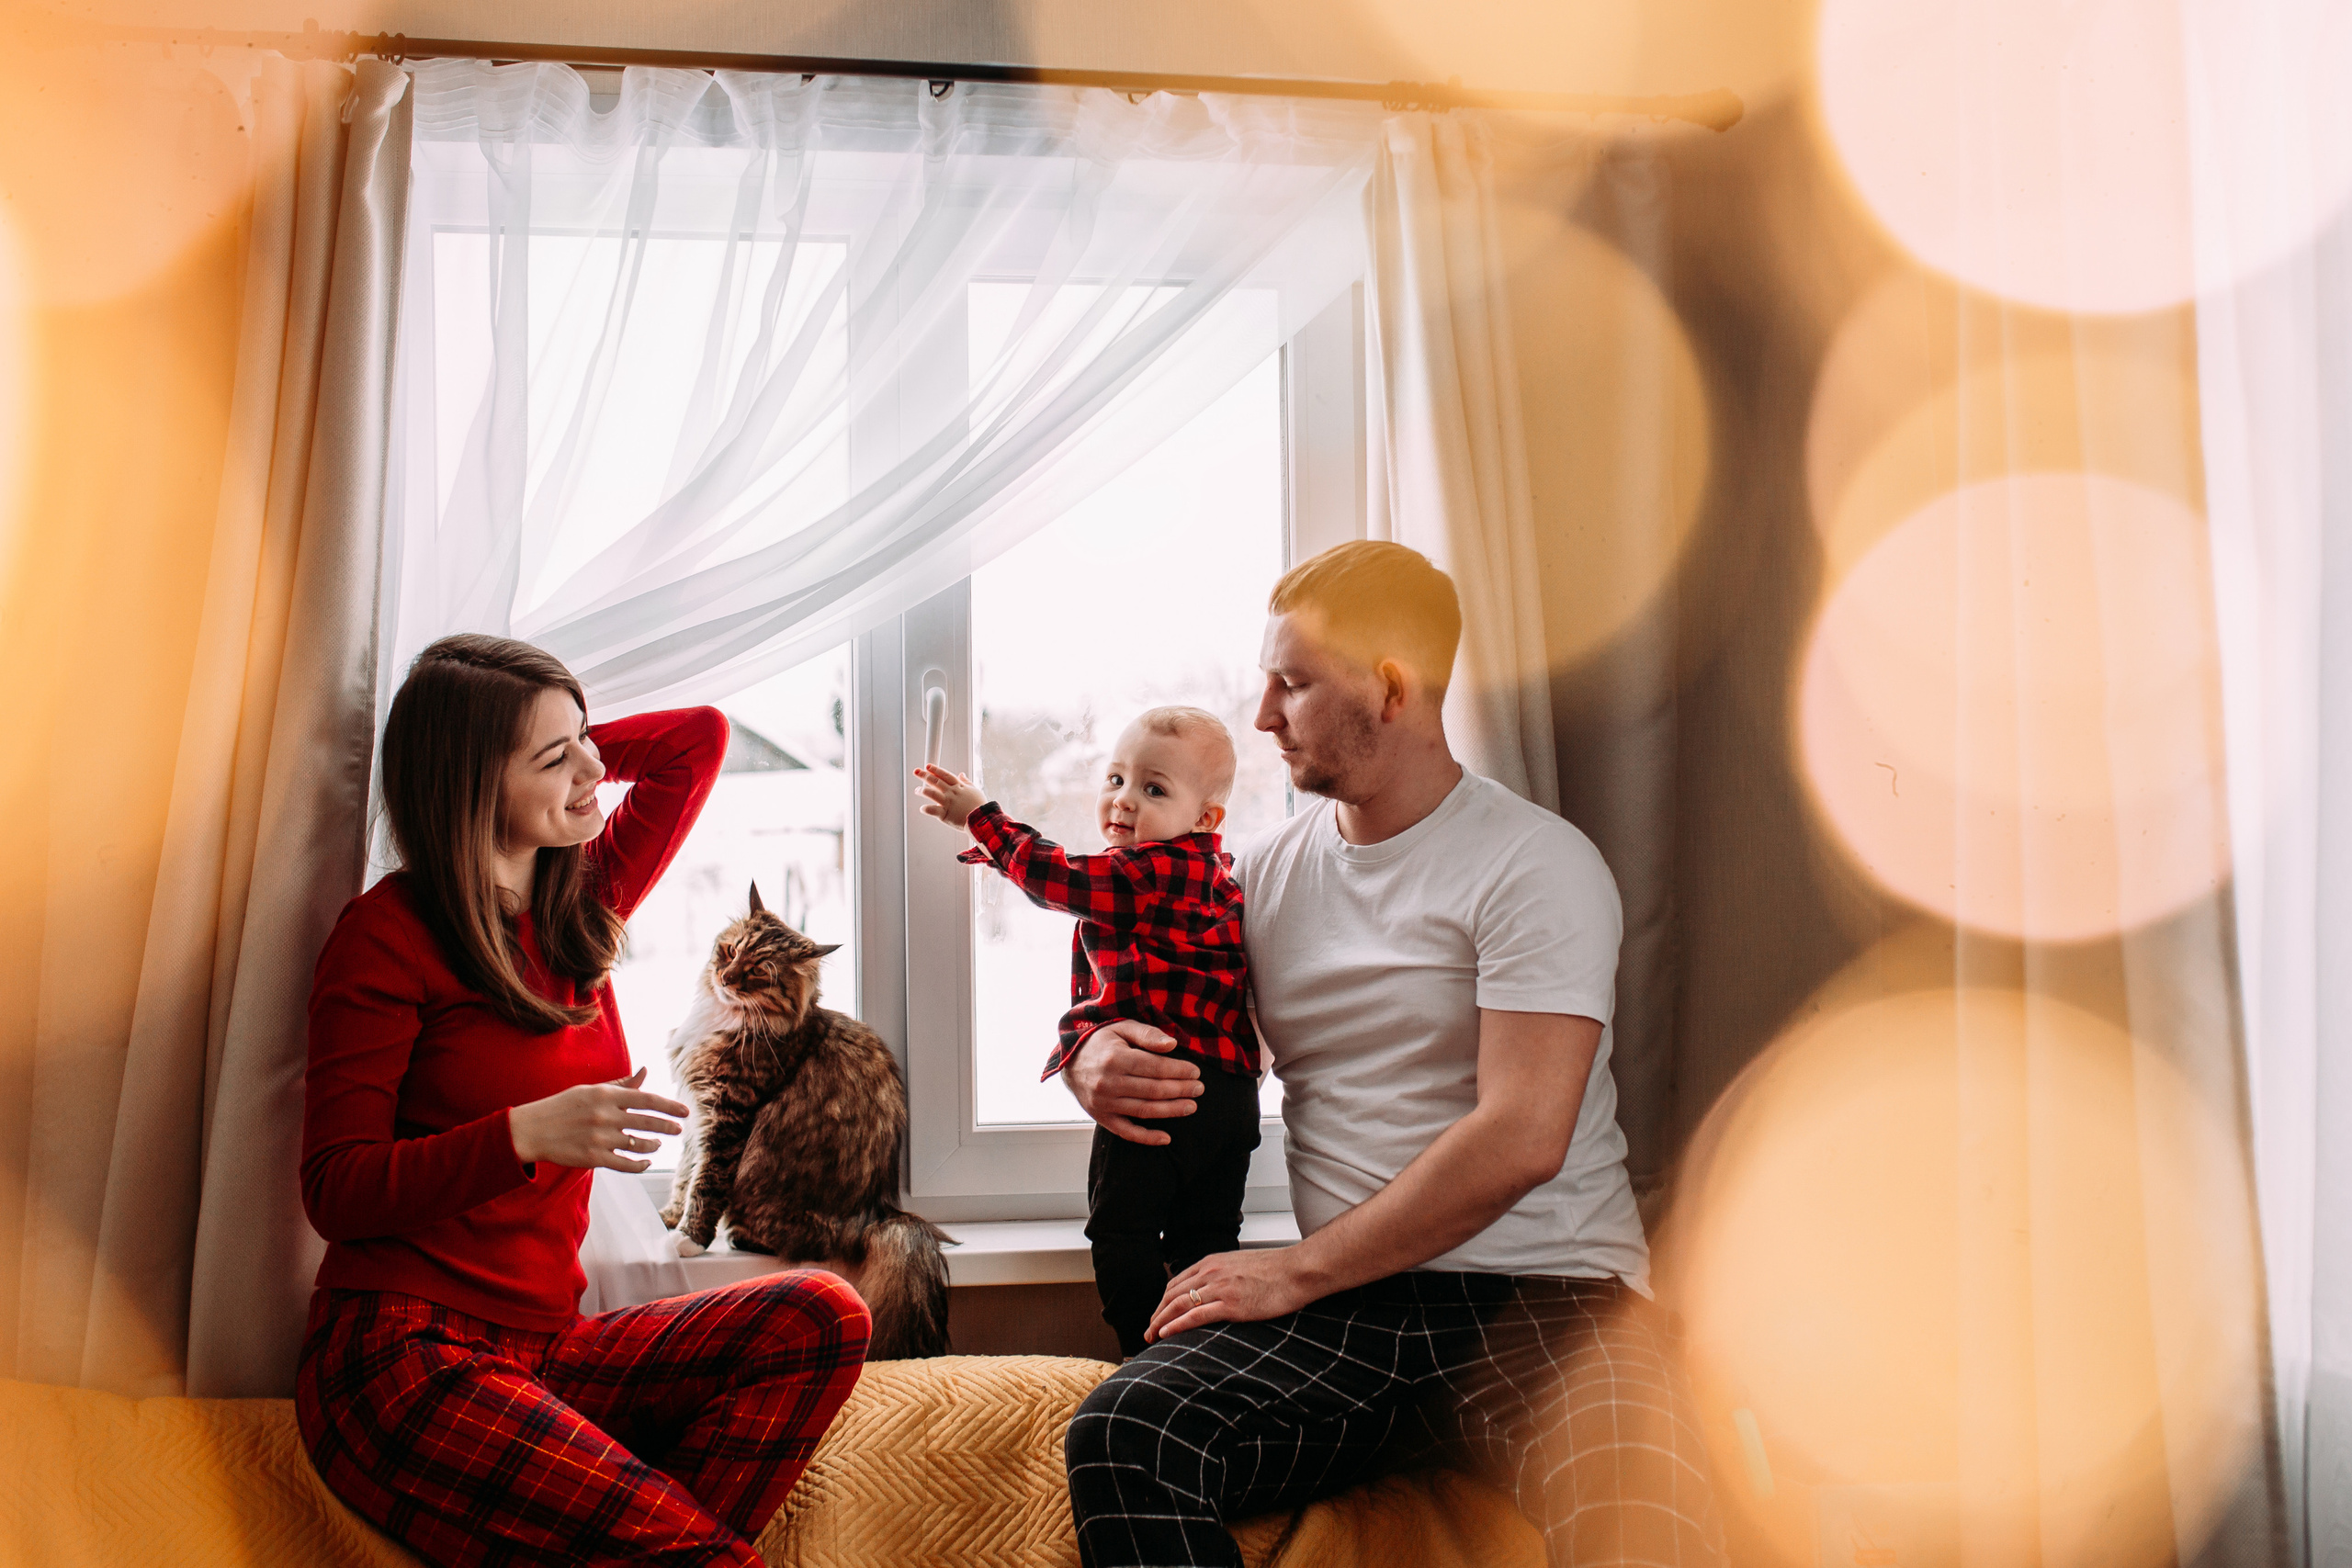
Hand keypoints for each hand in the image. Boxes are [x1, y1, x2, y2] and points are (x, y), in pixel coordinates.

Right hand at [508, 1068, 687, 1172]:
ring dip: (653, 1145)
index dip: (669, 1106)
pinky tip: (646, 1162)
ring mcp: (600, 1139)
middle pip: (647, 1122)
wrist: (533, 1130)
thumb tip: (645, 1071)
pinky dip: (640, 1165)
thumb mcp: (591, 1090)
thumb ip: (621, 1085)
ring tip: (657, 1144)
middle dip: (667, 1127)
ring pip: (639, 1145)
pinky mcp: (593, 1158)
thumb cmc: (564, 1106)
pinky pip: (626, 1164)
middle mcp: (605, 1116)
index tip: (685, 1112)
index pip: (646, 1099)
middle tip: (679, 1129)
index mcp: (605, 1096)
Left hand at [913, 764, 984, 830]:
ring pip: (931, 793)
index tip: (927, 766)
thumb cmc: (980, 806)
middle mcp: (952, 793)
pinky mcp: (945, 814)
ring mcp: (948, 802)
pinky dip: (926, 808)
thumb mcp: (975, 791)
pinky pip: (932, 810)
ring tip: (917, 790)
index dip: (936, 769)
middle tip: (916, 771)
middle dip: (925, 775)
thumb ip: (966, 782)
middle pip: (936, 781)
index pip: (945, 775)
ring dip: (922, 790)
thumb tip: (962, 774)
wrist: (982, 819)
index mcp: (959, 787)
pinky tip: (922, 808)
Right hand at [1063, 1020, 1201, 1145]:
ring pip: (1144, 1111)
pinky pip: (1126, 1132)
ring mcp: (1104, 1103)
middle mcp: (1107, 1083)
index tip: (1195, 1072)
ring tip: (1191, 1106)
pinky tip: (1166, 1138)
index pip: (1154, 1067)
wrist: (1069, 1062)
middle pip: (1153, 1090)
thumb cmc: (1101, 1042)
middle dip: (1180, 1090)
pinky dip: (1147, 1138)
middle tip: (1199, 1089)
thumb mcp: (1122, 1027)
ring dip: (1171, 1110)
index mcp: (1114, 1058)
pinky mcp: (1101, 1117)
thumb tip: (1173, 1045)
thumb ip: (1147, 1034)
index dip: (1178, 1070)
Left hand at [1146, 1248, 1314, 1343]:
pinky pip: (1195, 1316)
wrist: (1297, 1270)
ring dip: (1160, 1322)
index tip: (1158, 1315)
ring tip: (1151, 1336)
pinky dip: (1176, 1325)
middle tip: (1148, 1330)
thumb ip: (1224, 1274)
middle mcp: (1211, 1272)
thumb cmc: (1276, 1269)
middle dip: (1156, 1313)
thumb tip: (1215, 1289)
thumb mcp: (1242, 1265)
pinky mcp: (1231, 1304)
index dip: (1163, 1301)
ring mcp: (1220, 1288)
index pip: (1177, 1282)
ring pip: (1178, 1305)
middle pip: (1172, 1294)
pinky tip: (1166, 1333)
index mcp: (1212, 1262)